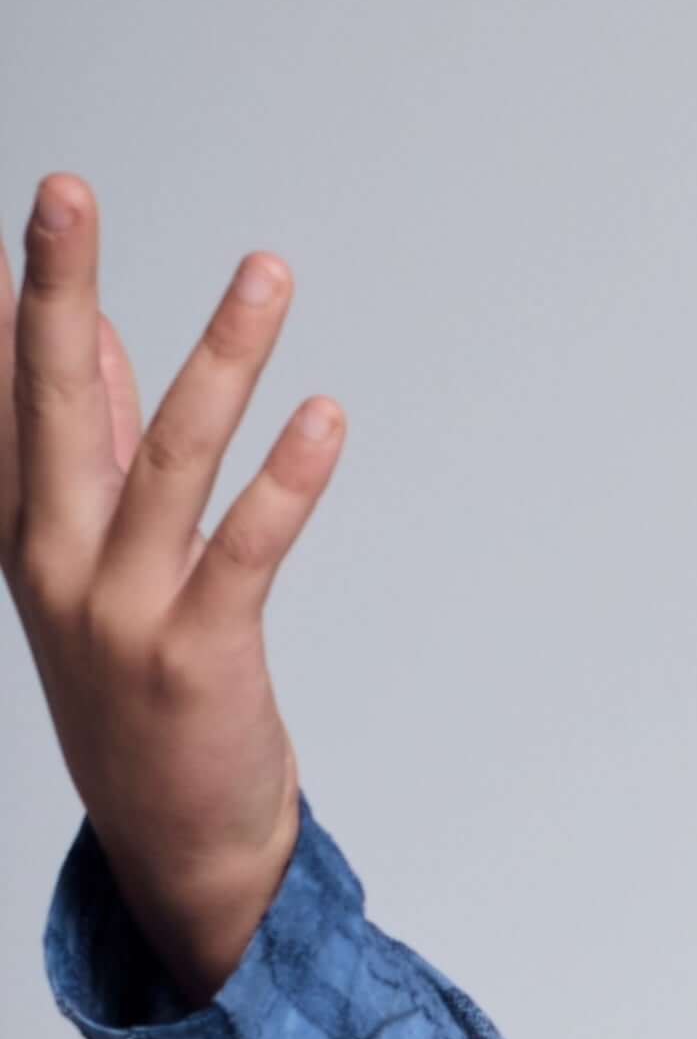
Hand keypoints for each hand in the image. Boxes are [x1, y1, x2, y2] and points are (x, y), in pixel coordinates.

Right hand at [3, 178, 343, 999]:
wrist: (173, 848)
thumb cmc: (142, 689)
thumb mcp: (101, 561)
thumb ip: (102, 445)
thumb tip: (104, 334)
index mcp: (32, 534)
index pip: (6, 399)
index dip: (4, 307)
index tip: (12, 218)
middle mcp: (60, 564)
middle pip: (54, 404)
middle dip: (57, 293)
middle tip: (63, 190)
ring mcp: (122, 611)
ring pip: (171, 461)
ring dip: (218, 358)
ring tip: (265, 271)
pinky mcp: (198, 656)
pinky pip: (245, 552)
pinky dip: (287, 482)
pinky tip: (322, 416)